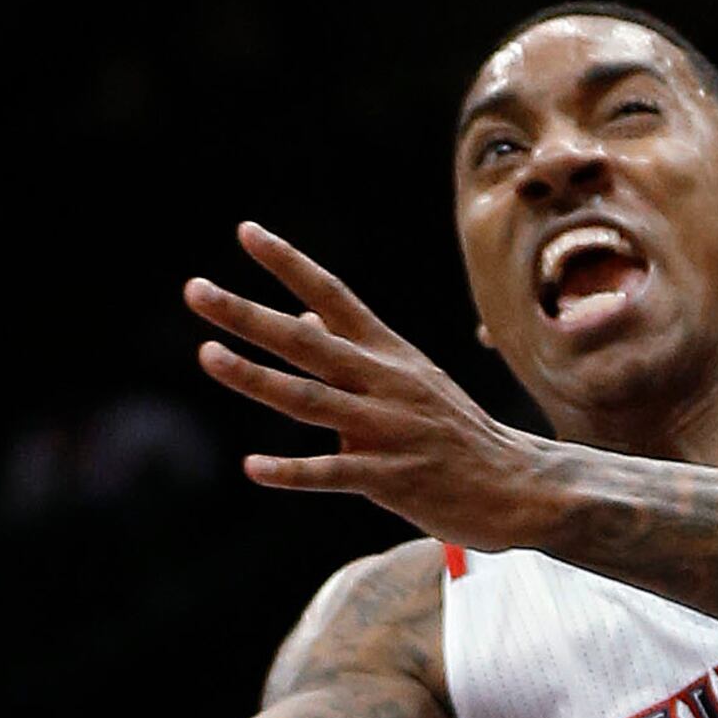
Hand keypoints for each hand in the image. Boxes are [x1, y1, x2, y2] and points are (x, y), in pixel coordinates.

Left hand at [188, 226, 577, 540]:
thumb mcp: (412, 379)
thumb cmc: (458, 433)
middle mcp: (384, 382)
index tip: (244, 232)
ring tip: (208, 356)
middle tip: (195, 290)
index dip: (287, 263)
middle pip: (305, 341)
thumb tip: (301, 315)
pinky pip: (332, 472)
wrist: (522, 486)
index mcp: (388, 354)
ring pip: (309, 399)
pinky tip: (253, 468)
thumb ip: (354, 349)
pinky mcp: (392, 479)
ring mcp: (388, 429)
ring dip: (255, 378)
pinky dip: (291, 471)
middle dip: (247, 314)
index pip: (331, 295)